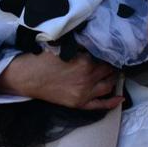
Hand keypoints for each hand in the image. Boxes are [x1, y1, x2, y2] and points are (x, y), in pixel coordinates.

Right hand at [0, 49, 121, 110]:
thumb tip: (95, 41)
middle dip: (113, 65)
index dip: (109, 53)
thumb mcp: (63, 46)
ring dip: (113, 79)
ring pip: (108, 86)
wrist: (27, 77)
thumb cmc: (42, 59)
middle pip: (109, 71)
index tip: (112, 50)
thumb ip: (81, 46)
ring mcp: (84, 93)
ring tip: (114, 73)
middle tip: (114, 60)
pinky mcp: (79, 104)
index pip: (106, 57)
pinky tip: (121, 98)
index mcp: (85, 62)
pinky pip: (100, 105)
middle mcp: (88, 79)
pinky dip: (112, 102)